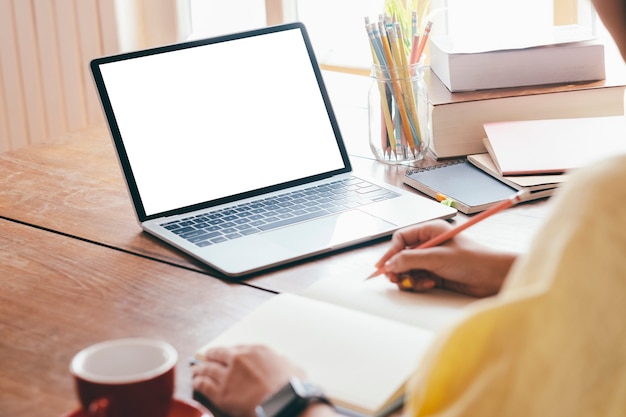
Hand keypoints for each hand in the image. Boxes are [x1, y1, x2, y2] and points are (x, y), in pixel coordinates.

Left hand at [192, 345, 304, 416]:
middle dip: (210, 356)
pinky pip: (203, 385)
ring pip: (207, 369)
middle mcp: (238, 359)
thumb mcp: (292, 366)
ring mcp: (228, 376)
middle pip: (217, 354)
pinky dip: (198, 383)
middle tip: (206, 358)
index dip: (229, 352)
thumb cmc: (291, 386)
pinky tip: (196, 382)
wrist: (283, 402)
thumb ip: (282, 361)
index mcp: (255, 350)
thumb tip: (282, 361)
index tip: (227, 355)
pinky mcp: (221, 393)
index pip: (237, 348)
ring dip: (200, 369)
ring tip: (196, 370)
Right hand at [375, 220, 516, 296]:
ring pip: (407, 269)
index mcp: (430, 231)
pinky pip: (417, 279)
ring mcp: (432, 260)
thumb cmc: (473, 259)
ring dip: (410, 278)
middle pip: (401, 255)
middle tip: (396, 278)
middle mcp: (429, 244)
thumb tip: (390, 264)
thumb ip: (411, 260)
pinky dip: (419, 283)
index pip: (401, 239)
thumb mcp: (438, 257)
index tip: (383, 266)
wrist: (493, 277)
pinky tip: (430, 284)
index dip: (390, 252)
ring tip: (420, 282)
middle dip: (398, 268)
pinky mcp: (435, 274)